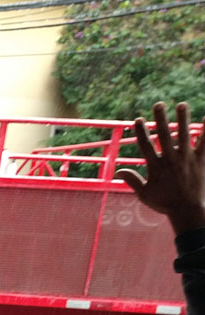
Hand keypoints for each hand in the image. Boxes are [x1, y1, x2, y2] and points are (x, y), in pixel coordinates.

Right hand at [119, 102, 204, 233]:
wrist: (188, 210)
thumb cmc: (165, 203)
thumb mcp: (144, 195)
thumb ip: (132, 181)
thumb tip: (119, 171)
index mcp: (156, 167)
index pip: (146, 146)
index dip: (141, 132)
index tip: (138, 119)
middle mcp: (171, 160)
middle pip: (164, 135)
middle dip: (160, 119)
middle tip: (158, 104)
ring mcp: (187, 159)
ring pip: (184, 135)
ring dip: (183, 119)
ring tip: (181, 104)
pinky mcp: (200, 161)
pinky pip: (204, 142)